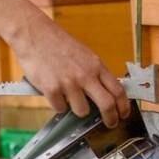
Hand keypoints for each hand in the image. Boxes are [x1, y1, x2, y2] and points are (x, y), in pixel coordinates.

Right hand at [12, 12, 130, 127]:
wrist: (34, 34)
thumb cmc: (58, 44)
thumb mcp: (85, 55)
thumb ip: (95, 73)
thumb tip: (105, 94)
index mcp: (96, 65)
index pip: (118, 90)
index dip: (124, 106)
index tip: (123, 114)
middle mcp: (85, 75)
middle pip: (107, 105)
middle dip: (110, 119)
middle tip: (110, 124)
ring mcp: (69, 83)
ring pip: (82, 111)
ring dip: (78, 109)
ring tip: (70, 98)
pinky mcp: (52, 89)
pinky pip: (60, 109)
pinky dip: (58, 105)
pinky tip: (54, 93)